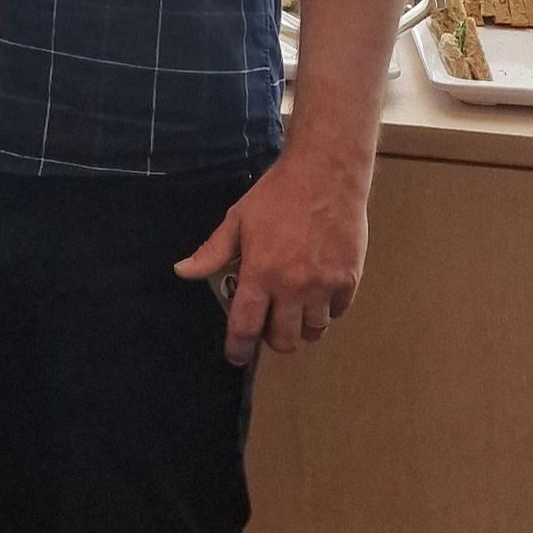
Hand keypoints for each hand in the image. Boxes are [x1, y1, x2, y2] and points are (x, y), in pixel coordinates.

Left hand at [175, 150, 367, 366]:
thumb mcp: (237, 220)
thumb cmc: (276, 195)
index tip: (236, 357)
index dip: (238, 347)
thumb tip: (182, 272)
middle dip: (274, 339)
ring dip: (302, 327)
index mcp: (261, 274)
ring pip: (314, 330)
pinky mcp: (349, 278)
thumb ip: (213, 252)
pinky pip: (338, 311)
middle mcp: (294, 287)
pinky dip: (327, 310)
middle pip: (284, 338)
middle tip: (270, 326)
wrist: (326, 174)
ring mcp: (325, 285)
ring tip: (295, 311)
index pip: (246, 326)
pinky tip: (319, 295)